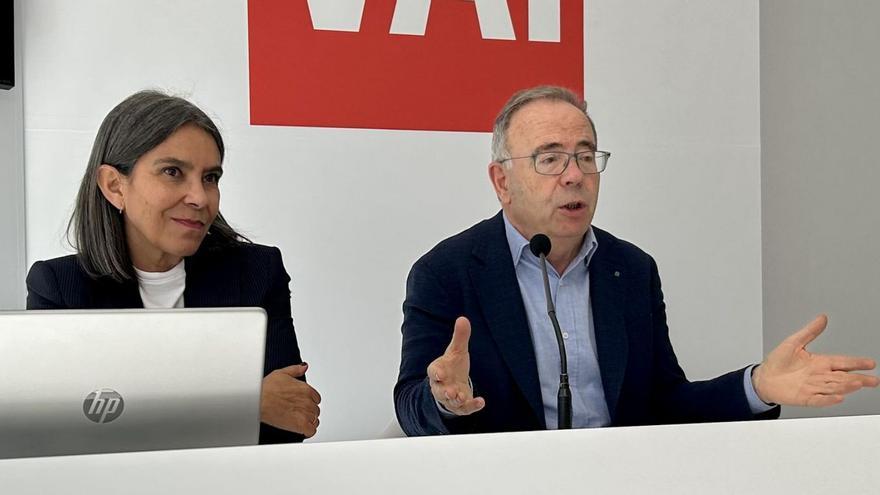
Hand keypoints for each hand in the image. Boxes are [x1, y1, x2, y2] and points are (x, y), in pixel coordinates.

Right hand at [260, 363, 321, 436]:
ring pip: (315, 420)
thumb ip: (296, 370)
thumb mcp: (281, 373)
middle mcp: (308, 401)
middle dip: (308, 411)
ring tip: (297, 420)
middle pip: (315, 409)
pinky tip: (301, 429)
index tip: (301, 404)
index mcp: (306, 389)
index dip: (309, 402)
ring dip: (308, 421)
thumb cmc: (266, 388)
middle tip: (297, 412)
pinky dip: (308, 431)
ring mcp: (305, 413)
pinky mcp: (301, 425)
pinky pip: (311, 431)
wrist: (258, 401)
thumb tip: (304, 367)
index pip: (316, 398)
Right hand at [427, 316, 485, 415]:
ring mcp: (451, 398)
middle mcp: (442, 386)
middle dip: (445, 392)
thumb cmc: (452, 366)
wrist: (453, 384)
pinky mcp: (461, 407)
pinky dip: (473, 406)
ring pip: (451, 401)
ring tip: (462, 397)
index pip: (433, 371)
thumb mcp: (456, 350)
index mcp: (437, 371)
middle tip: (451, 392)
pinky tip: (481, 402)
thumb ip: (460, 337)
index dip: (436, 373)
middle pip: (440, 391)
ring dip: (457, 400)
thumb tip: (463, 319)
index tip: (439, 374)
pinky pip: (465, 409)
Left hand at [753, 314, 879, 405]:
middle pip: (843, 377)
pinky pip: (819, 399)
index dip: (856, 363)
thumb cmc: (778, 362)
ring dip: (846, 386)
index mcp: (820, 362)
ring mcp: (813, 387)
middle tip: (874, 380)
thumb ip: (810, 331)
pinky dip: (829, 399)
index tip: (870, 363)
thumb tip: (822, 318)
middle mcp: (819, 375)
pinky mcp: (805, 397)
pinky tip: (838, 397)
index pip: (842, 362)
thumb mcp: (794, 342)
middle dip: (859, 378)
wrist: (764, 378)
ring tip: (858, 383)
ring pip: (834, 387)